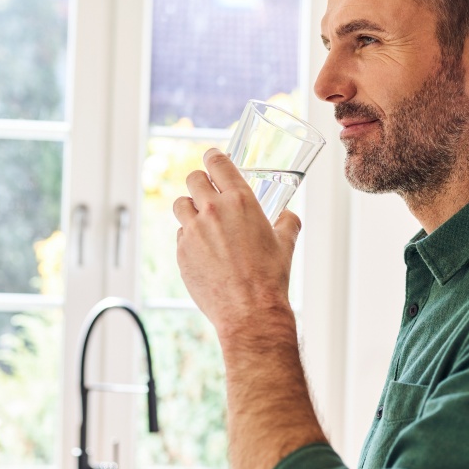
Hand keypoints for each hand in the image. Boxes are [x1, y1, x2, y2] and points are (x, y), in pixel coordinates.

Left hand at [173, 149, 301, 336]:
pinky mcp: (182, 252)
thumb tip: (288, 217)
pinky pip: (180, 234)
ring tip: (201, 220)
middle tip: (207, 191)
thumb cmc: (270, 277)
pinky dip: (189, 237)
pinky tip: (204, 250)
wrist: (250, 311)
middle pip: (193, 178)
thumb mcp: (285, 244)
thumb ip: (287, 223)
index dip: (213, 157)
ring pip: (180, 204)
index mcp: (240, 200)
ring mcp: (193, 231)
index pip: (217, 162)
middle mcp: (213, 210)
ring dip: (189, 207)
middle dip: (200, 182)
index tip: (212, 159)